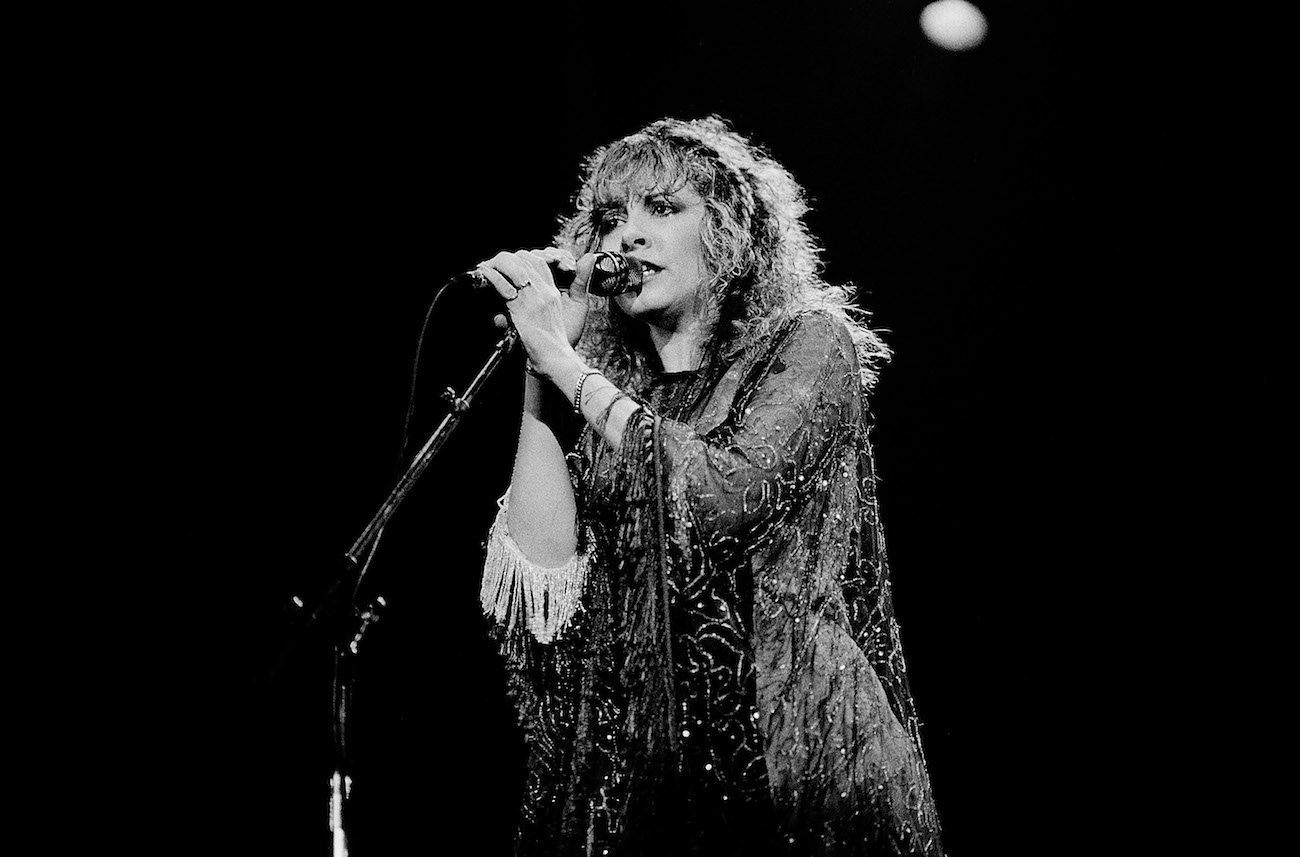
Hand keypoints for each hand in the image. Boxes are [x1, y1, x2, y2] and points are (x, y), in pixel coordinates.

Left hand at [477, 248, 596, 376]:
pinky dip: (492, 277)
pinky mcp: (522, 309)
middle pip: (527, 259)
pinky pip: (503, 286)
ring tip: (485, 267)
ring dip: (497, 264)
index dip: (522, 258)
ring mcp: (534, 299)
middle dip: (508, 259)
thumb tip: (513, 302)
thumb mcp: (551, 319)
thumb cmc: (551, 347)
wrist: (556, 361)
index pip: (540, 263)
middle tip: (493, 264)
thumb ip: (537, 305)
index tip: (508, 264)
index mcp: (552, 294)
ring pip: (515, 267)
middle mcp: (545, 292)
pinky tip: (484, 274)